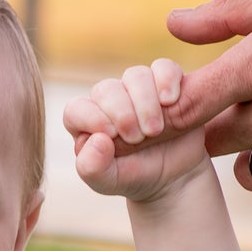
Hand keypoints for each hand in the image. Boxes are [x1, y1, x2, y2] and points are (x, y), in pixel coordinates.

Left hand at [64, 61, 208, 199]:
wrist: (175, 176)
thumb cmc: (135, 177)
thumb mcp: (110, 182)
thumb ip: (93, 168)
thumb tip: (97, 140)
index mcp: (88, 124)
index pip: (76, 109)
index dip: (90, 117)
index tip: (110, 135)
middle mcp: (109, 101)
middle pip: (106, 90)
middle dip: (122, 113)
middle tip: (137, 138)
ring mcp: (137, 89)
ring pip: (135, 76)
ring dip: (145, 101)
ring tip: (154, 130)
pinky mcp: (165, 83)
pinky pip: (164, 68)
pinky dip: (167, 80)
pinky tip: (170, 100)